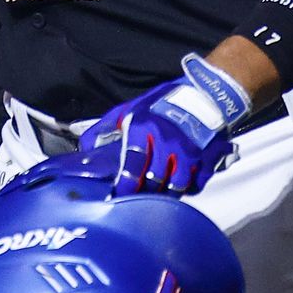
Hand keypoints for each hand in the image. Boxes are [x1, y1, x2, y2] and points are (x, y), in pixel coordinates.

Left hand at [77, 53, 247, 195]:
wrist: (205, 93)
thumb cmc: (164, 102)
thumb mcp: (129, 109)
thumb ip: (105, 128)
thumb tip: (85, 147)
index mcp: (144, 127)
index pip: (132, 163)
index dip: (124, 184)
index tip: (118, 196)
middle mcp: (167, 141)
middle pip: (154, 180)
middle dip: (144, 192)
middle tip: (137, 198)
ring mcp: (189, 151)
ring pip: (176, 186)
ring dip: (166, 193)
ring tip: (158, 194)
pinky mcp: (208, 158)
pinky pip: (197, 184)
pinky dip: (188, 188)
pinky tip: (180, 184)